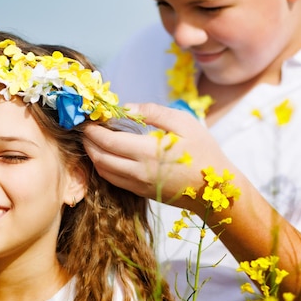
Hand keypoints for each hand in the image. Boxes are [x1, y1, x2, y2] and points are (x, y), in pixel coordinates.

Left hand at [83, 102, 235, 211]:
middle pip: (99, 157)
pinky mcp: (140, 192)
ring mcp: (138, 185)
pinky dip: (103, 166)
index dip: (92, 130)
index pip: (107, 141)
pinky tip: (105, 154)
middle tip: (85, 127)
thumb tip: (126, 107)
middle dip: (88, 141)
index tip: (88, 119)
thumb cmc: (203, 152)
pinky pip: (113, 180)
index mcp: (148, 153)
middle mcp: (138, 172)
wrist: (215, 190)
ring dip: (93, 154)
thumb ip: (153, 112)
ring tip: (93, 139)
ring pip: (102, 171)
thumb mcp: (184, 123)